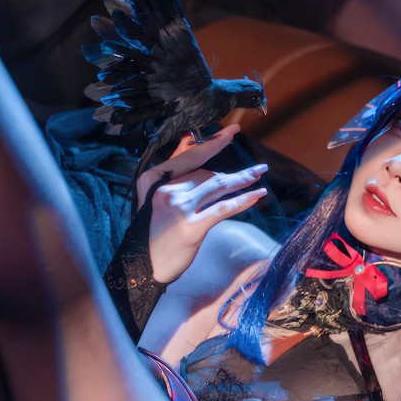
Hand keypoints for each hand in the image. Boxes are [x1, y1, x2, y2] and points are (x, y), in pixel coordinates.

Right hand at [137, 127, 268, 286]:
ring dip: (242, 180)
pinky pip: (223, 208)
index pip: (189, 157)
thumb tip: (187, 139)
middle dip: (231, 175)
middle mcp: (165, 191)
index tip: (231, 132)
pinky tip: (256, 195)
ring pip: (218, 187)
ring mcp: (179, 209)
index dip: (213, 144)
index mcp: (152, 180)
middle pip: (206, 174)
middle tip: (255, 171)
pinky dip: (243, 200)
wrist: (142, 268)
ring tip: (258, 175)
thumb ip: (173, 169)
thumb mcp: (155, 198)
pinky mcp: (192, 228)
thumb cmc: (150, 233)